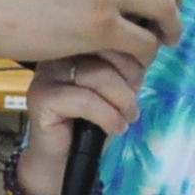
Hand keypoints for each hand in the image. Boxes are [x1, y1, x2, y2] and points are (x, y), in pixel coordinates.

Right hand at [17, 51, 144, 194]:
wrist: (66, 160)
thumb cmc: (92, 122)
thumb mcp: (119, 89)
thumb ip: (130, 66)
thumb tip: (153, 44)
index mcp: (75, 44)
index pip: (110, 34)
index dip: (133, 58)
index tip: (137, 83)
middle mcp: (58, 53)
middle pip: (105, 50)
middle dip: (129, 79)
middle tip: (133, 104)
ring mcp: (46, 74)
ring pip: (97, 75)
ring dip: (122, 100)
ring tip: (128, 117)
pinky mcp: (41, 98)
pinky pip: (85, 100)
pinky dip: (108, 116)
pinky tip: (115, 127)